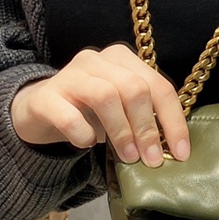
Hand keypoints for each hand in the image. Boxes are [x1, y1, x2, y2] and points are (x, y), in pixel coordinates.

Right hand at [10, 44, 188, 166]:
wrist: (38, 109)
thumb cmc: (88, 111)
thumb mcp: (121, 110)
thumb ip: (145, 119)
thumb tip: (173, 149)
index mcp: (122, 60)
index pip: (158, 86)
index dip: (173, 121)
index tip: (180, 153)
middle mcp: (97, 60)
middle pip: (134, 89)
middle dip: (148, 129)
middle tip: (151, 159)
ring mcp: (69, 75)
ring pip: (106, 97)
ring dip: (122, 132)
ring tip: (127, 157)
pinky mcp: (45, 97)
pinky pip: (69, 116)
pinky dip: (83, 134)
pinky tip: (86, 145)